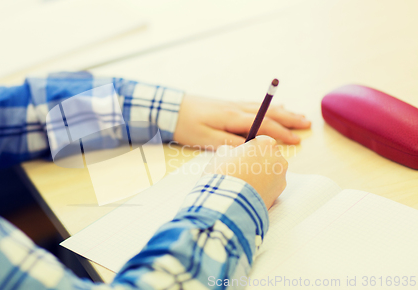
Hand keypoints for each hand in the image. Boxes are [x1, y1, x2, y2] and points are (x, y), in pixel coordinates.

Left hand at [173, 95, 310, 147]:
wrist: (170, 107)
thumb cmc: (186, 125)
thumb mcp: (205, 139)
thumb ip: (229, 143)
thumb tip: (251, 148)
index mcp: (232, 118)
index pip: (263, 124)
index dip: (281, 133)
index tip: (297, 141)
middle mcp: (236, 108)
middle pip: (268, 113)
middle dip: (289, 119)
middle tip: (308, 124)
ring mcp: (232, 105)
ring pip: (263, 108)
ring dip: (282, 111)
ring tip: (298, 115)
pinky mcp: (227, 105)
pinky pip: (254, 105)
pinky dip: (269, 107)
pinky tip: (274, 108)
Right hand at [203, 136, 286, 208]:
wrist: (228, 200)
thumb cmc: (224, 172)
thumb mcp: (222, 153)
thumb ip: (232, 149)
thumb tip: (234, 152)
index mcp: (265, 143)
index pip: (262, 141)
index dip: (252, 149)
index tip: (243, 156)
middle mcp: (278, 158)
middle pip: (270, 156)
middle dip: (259, 161)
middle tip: (243, 170)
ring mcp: (281, 176)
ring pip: (272, 172)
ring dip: (262, 175)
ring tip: (245, 183)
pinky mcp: (280, 192)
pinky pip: (272, 186)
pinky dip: (264, 188)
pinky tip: (250, 191)